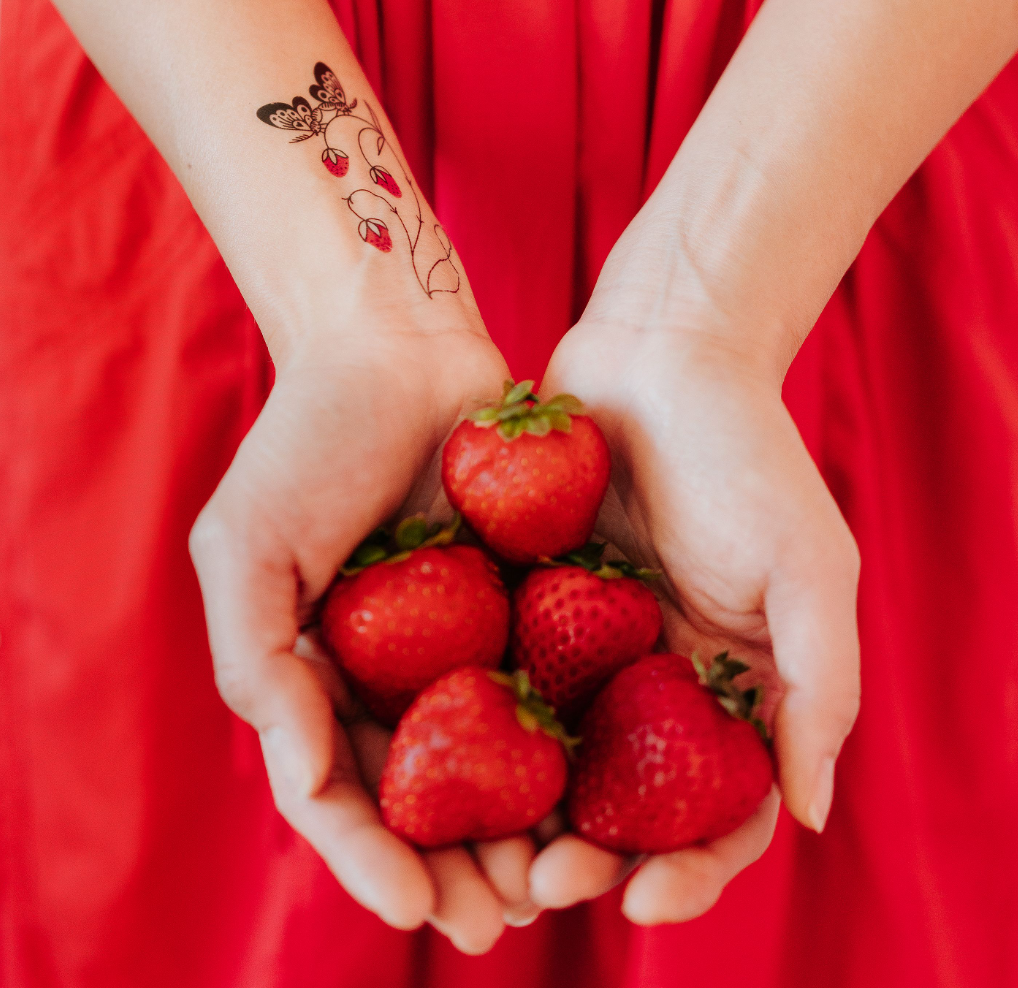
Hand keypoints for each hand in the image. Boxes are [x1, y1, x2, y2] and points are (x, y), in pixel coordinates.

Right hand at [189, 308, 535, 952]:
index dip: (373, 859)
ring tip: (555, 881)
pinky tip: (600, 791)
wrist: (397, 348)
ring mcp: (466, 643)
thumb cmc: (306, 441)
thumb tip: (302, 783)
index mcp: (321, 675)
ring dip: (520, 830)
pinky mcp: (531, 603)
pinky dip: (570, 746)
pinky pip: (554, 686)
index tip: (415, 904)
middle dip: (455, 867)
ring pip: (497, 763)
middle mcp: (396, 674)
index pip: (341, 793)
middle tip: (498, 920)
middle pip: (426, 798)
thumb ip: (259, 664)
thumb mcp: (246, 550)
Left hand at [528, 317, 860, 923]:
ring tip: (484, 849)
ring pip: (547, 756)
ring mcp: (583, 644)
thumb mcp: (807, 566)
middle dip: (588, 855)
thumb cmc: (746, 453)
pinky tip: (439, 763)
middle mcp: (653, 677)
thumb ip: (819, 688)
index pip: (719, 809)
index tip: (647, 902)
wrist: (657, 355)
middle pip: (622, 801)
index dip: (690, 868)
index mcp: (729, 684)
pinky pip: (494, 678)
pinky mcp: (522, 602)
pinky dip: (472, 730)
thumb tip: (808, 813)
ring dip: (519, 814)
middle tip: (540, 881)